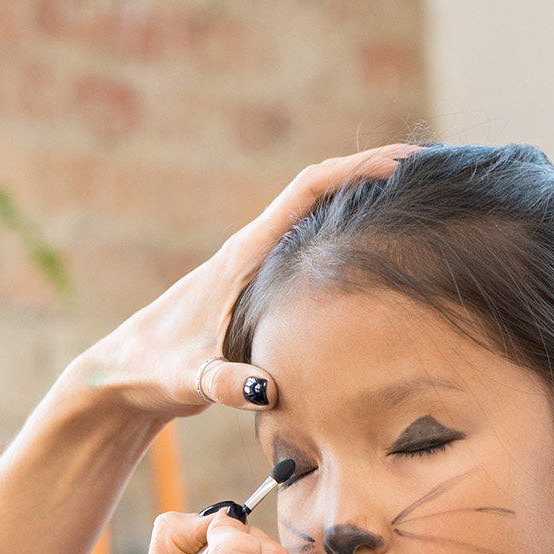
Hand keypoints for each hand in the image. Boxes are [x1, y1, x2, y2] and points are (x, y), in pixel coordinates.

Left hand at [62, 145, 413, 414]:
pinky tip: (378, 258)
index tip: (405, 162)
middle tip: (432, 174)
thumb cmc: (152, 371)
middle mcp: (251, 249)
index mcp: (243, 253)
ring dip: (364, 204)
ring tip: (420, 204)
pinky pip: (311, 251)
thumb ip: (221, 382)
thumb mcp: (187, 378)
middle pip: (323, 192)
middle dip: (375, 174)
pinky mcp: (256, 289)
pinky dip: (346, 242)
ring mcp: (254, 266)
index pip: (308, 190)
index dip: (357, 169)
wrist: (121, 377)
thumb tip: (262, 390)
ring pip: (318, 220)